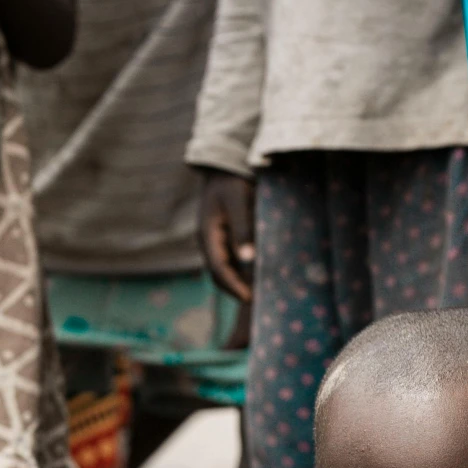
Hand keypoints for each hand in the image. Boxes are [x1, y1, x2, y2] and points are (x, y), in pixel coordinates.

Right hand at [197, 170, 254, 305]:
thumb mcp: (239, 202)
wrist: (223, 167)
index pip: (218, 269)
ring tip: (259, 290)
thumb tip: (248, 259)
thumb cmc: (232, 182)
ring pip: (225, 268)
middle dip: (235, 288)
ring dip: (239, 280)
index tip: (249, 298)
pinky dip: (242, 269)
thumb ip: (243, 229)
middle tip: (256, 300)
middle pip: (219, 274)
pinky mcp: (224, 237)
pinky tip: (258, 271)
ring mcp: (215, 240)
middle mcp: (209, 242)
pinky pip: (231, 259)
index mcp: (208, 236)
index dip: (233, 286)